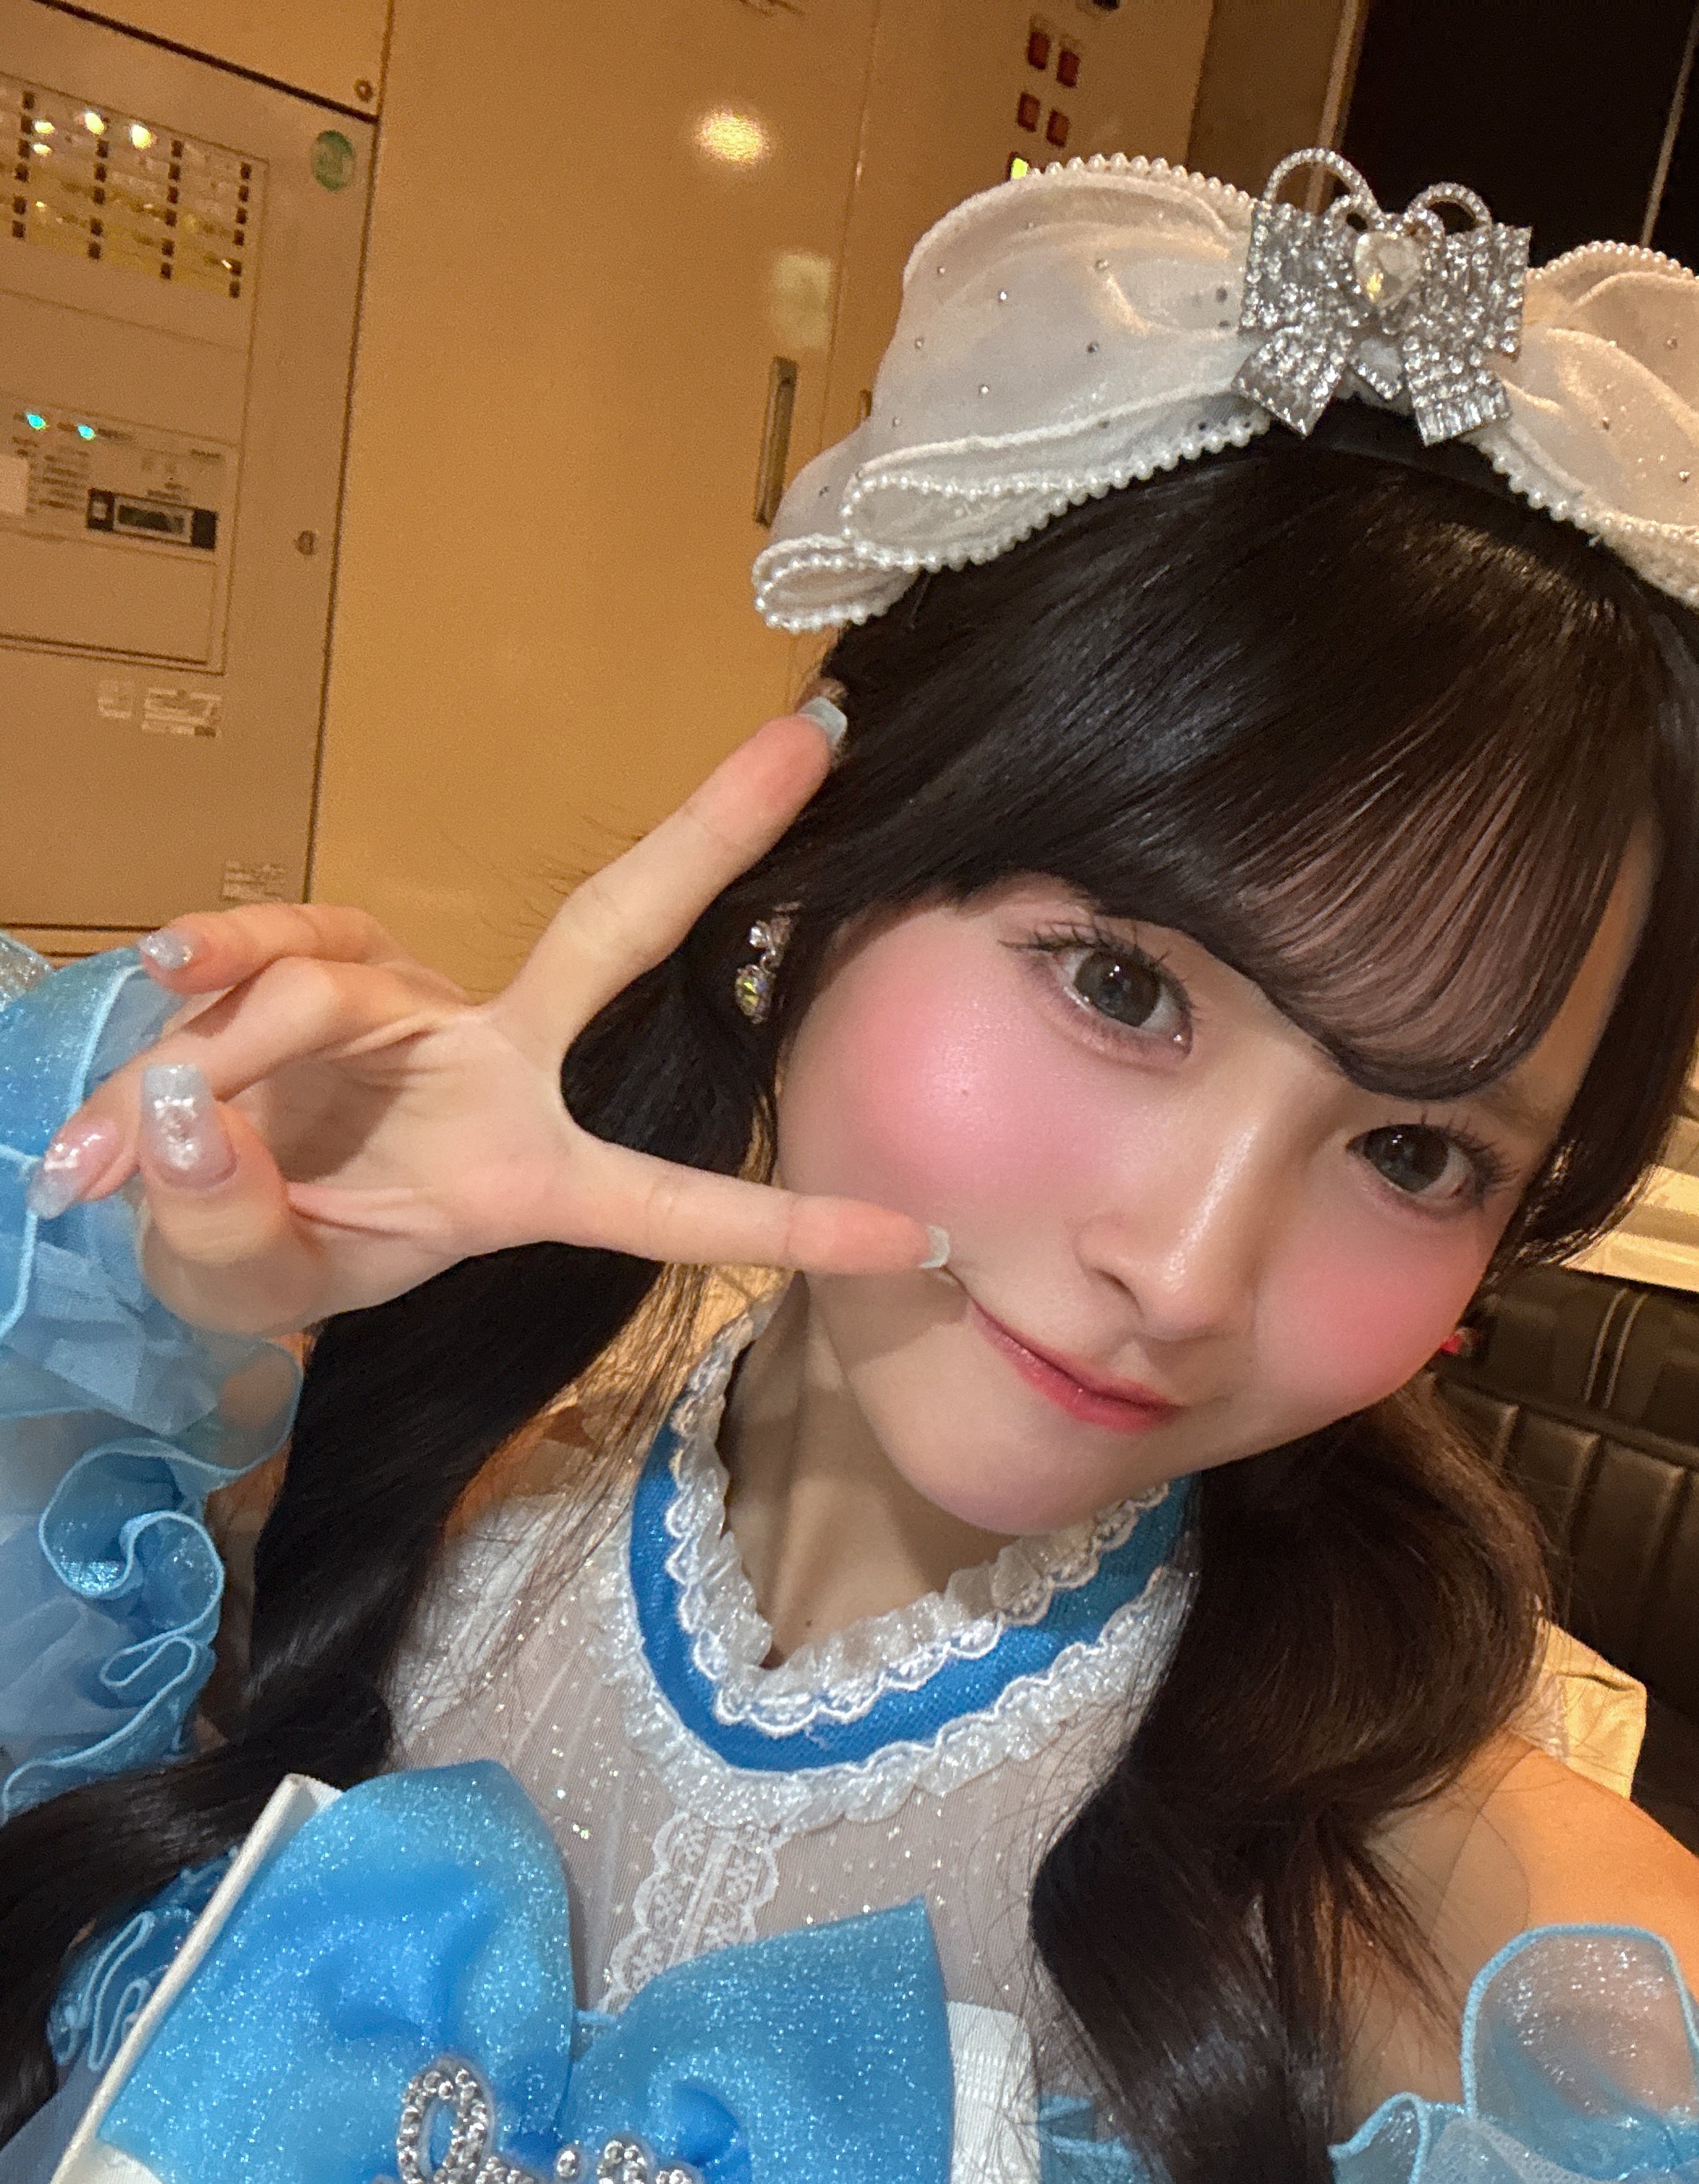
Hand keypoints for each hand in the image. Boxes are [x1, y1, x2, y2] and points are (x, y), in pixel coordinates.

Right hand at [30, 717, 939, 1333]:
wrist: (184, 1209)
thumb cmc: (267, 1254)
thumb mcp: (248, 1280)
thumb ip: (228, 1219)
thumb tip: (189, 1112)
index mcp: (525, 1182)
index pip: (674, 1205)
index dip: (789, 1227)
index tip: (921, 1238)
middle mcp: (497, 1071)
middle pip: (619, 930)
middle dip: (713, 834)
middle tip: (815, 739)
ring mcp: (417, 1005)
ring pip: (342, 984)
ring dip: (236, 1055)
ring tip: (129, 1147)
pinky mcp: (332, 961)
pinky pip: (281, 937)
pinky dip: (211, 961)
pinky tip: (160, 979)